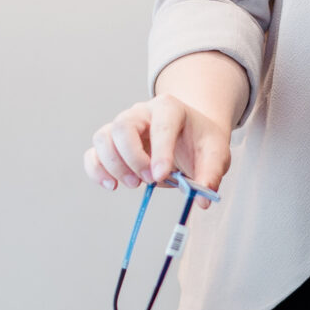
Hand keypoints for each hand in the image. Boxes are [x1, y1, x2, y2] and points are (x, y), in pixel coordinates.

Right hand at [84, 93, 230, 193]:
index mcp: (169, 108)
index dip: (160, 151)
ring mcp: (122, 125)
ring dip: (114, 166)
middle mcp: (141, 112)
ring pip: (103, 138)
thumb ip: (211, 174)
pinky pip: (93, 153)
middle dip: (133, 157)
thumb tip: (201, 201)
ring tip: (134, 184)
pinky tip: (111, 185)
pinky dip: (96, 171)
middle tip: (149, 180)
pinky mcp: (111, 143)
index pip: (161, 125)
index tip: (161, 176)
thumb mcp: (216, 153)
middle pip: (122, 126)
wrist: (189, 134)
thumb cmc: (200, 141)